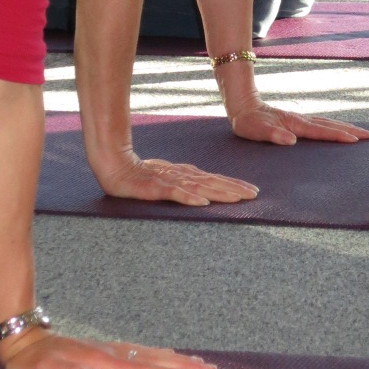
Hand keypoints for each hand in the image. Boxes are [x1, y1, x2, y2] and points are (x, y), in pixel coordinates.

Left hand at [0, 328, 217, 368]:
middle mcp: (110, 354)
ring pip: (150, 355)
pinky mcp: (106, 351)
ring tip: (200, 365)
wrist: (22, 340)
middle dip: (183, 367)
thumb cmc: (33, 363)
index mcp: (100, 362)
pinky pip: (141, 353)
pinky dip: (160, 356)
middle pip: (153, 361)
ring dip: (176, 360)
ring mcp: (110, 350)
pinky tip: (169, 358)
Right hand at [91, 145, 257, 205]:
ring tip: (237, 199)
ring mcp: (169, 181)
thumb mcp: (168, 179)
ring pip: (199, 187)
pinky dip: (189, 198)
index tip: (253, 191)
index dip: (234, 185)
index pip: (215, 180)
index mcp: (186, 174)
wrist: (113, 166)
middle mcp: (181, 176)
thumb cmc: (141, 174)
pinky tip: (203, 203)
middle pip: (212, 183)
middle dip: (234, 189)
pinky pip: (174, 193)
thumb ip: (185, 184)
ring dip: (219, 193)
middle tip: (255, 195)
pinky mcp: (155, 187)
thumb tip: (205, 193)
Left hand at [228, 102, 368, 146]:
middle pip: (330, 125)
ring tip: (360, 132)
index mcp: (294, 124)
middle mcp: (300, 121)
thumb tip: (291, 140)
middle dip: (350, 130)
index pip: (320, 131)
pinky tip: (337, 130)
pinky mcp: (297, 121)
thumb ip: (273, 134)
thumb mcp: (256, 130)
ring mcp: (300, 120)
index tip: (354, 139)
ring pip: (327, 123)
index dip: (337, 135)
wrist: (243, 105)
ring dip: (344, 127)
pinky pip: (320, 124)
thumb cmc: (248, 122)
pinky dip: (333, 126)